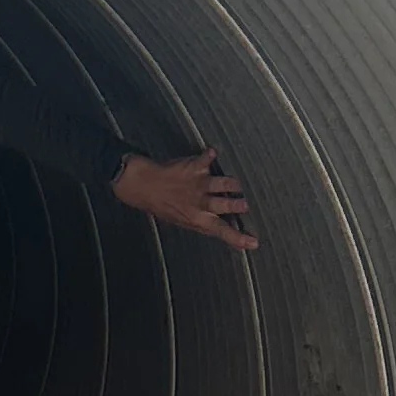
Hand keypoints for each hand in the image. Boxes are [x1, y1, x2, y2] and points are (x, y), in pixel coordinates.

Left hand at [113, 148, 256, 248]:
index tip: (254, 243)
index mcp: (198, 219)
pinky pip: (206, 158)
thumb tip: (216, 225)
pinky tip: (211, 152)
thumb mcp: (180, 220)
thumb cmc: (160, 205)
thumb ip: (200, 220)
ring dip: (232, 183)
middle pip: (227, 204)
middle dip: (239, 204)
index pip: (222, 231)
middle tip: (244, 204)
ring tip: (235, 184)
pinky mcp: (194, 167)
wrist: (142, 186)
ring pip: (223, 183)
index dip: (239, 238)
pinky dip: (209, 154)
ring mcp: (198, 184)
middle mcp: (200, 203)